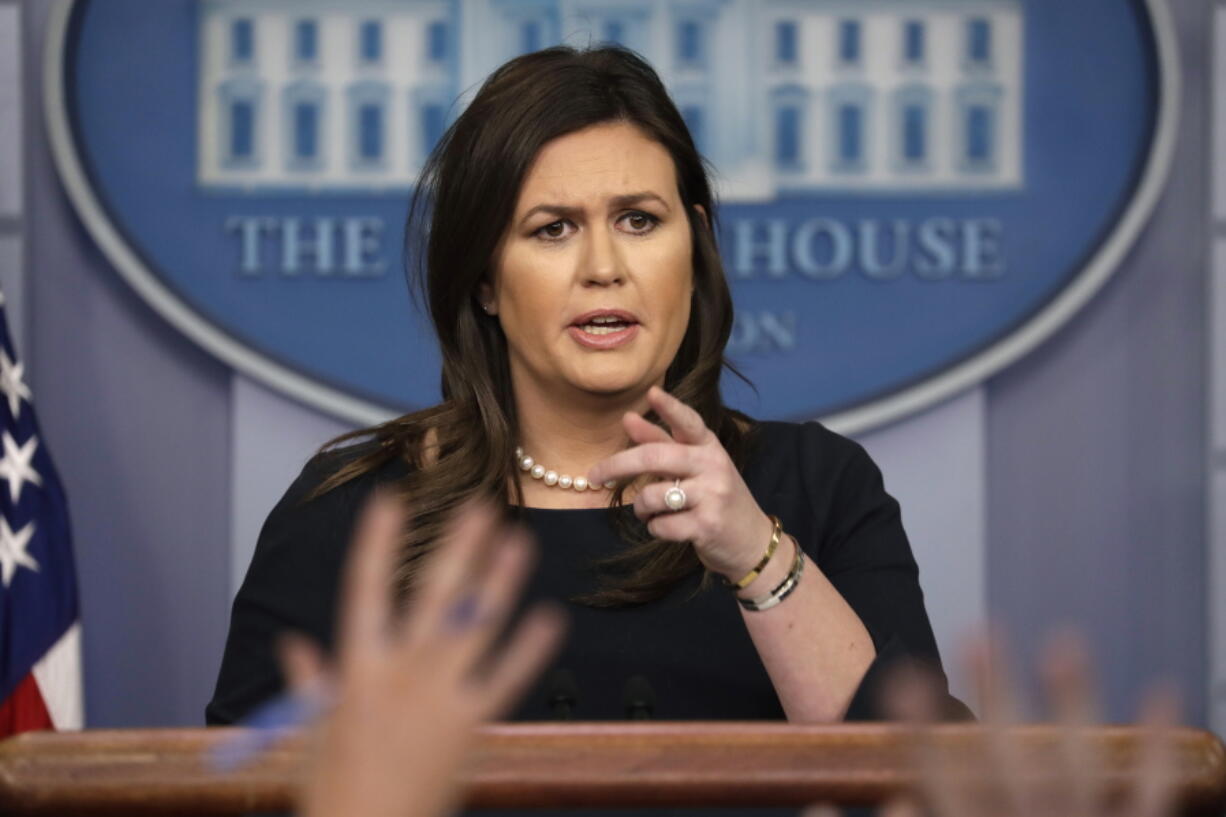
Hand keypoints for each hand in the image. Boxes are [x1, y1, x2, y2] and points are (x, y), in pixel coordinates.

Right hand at [279, 494, 566, 816]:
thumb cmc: (333, 789)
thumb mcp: (309, 732)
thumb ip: (306, 683)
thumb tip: (292, 644)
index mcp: (358, 669)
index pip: (364, 590)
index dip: (377, 543)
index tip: (389, 500)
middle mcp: (402, 673)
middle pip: (435, 596)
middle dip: (459, 547)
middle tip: (480, 504)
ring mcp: (440, 696)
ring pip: (476, 625)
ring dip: (500, 580)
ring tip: (521, 539)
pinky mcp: (472, 724)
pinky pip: (506, 677)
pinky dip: (529, 647)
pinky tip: (551, 617)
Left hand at [587, 385, 773, 580]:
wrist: (751, 541)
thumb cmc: (715, 498)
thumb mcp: (694, 467)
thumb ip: (661, 443)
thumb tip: (628, 417)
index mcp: (709, 446)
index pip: (689, 422)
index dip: (670, 408)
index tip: (651, 393)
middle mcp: (713, 465)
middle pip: (655, 457)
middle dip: (617, 465)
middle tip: (594, 475)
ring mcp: (712, 496)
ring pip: (652, 496)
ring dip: (641, 508)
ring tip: (651, 512)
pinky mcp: (707, 525)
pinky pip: (660, 525)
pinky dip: (655, 528)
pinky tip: (669, 528)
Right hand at [858, 631, 1181, 816]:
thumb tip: (839, 803)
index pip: (936, 774)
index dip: (920, 725)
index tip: (905, 676)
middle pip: (1007, 756)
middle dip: (995, 690)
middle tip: (981, 630)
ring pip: (1078, 766)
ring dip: (1073, 701)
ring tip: (1064, 639)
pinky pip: (1148, 796)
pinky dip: (1159, 750)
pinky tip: (1165, 691)